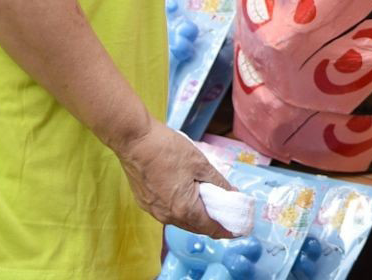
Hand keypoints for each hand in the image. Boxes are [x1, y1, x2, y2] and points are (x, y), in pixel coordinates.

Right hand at [115, 120, 236, 238]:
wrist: (134, 140)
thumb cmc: (167, 149)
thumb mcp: (200, 163)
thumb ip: (218, 182)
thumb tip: (232, 193)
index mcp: (184, 209)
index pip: (210, 228)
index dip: (226, 230)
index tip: (238, 229)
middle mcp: (167, 216)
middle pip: (195, 227)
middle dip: (212, 224)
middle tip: (227, 215)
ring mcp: (154, 211)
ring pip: (181, 220)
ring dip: (196, 216)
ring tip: (209, 205)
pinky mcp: (145, 202)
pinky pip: (168, 212)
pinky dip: (181, 209)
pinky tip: (187, 197)